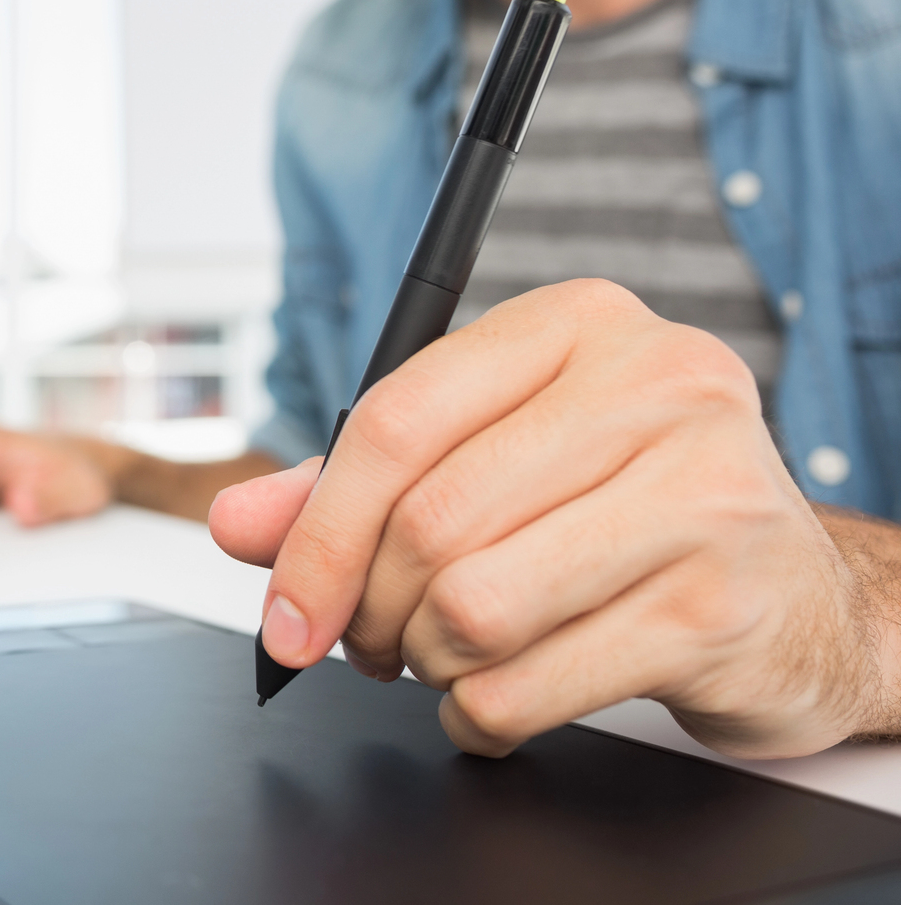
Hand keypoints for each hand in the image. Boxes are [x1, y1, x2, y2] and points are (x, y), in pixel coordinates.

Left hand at [208, 279, 896, 759]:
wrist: (799, 597)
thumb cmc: (624, 508)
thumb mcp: (494, 459)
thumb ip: (354, 485)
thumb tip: (239, 524)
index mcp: (579, 324)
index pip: (396, 421)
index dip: (314, 531)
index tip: (284, 610)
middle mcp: (655, 386)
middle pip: (428, 522)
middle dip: (370, 609)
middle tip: (372, 640)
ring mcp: (703, 496)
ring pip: (471, 609)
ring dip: (429, 661)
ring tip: (449, 655)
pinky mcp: (719, 609)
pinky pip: (527, 686)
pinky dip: (482, 714)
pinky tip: (498, 697)